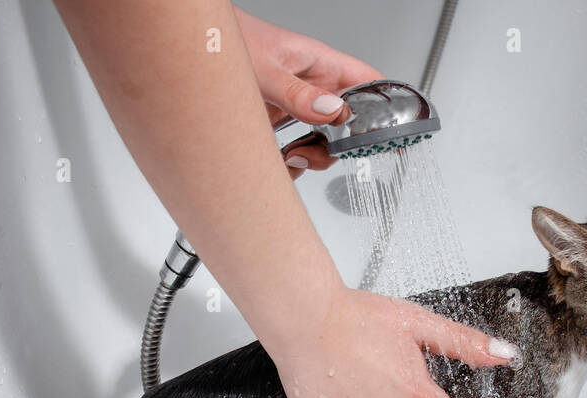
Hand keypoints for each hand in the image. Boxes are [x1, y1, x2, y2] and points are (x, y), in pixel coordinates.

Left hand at [234, 8, 383, 178]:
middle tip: (320, 151)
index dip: (388, 107)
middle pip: (348, 123)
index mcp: (321, 64)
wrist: (191, 51)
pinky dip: (289, 166)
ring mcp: (296, 106)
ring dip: (313, 158)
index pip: (368, 84)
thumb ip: (295, 92)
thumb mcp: (263, 68)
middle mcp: (313, 87)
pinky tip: (276, 163)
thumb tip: (330, 111)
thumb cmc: (228, 41)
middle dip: (340, 145)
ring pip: (323, 141)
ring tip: (292, 157)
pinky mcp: (277, 123)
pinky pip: (295, 151)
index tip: (396, 134)